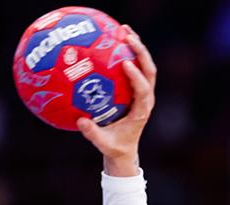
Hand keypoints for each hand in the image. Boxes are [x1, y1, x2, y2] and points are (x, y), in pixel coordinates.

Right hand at [78, 24, 156, 176]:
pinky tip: (114, 40)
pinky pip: (135, 67)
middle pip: (149, 71)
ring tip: (123, 30)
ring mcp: (143, 92)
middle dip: (140, 52)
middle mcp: (146, 99)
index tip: (125, 63)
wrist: (125, 150)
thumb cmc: (114, 147)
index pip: (143, 90)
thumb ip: (93, 133)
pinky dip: (128, 53)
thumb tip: (80, 121)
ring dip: (137, 47)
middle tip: (127, 37)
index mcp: (141, 111)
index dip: (136, 76)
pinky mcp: (137, 89)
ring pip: (145, 65)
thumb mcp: (103, 144)